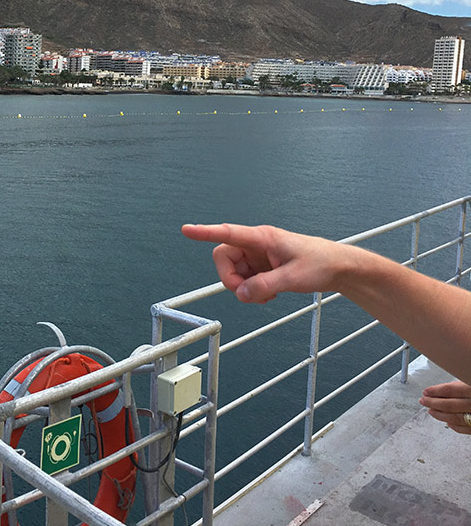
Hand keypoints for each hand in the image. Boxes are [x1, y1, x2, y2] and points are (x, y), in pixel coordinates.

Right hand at [179, 223, 370, 303]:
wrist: (339, 268)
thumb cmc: (322, 263)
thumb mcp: (294, 277)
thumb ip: (264, 286)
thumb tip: (241, 294)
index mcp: (263, 238)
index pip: (228, 233)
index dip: (206, 232)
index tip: (187, 230)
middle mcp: (256, 244)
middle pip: (224, 259)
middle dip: (231, 279)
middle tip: (248, 292)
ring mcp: (258, 256)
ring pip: (233, 272)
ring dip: (244, 288)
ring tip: (267, 295)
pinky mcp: (262, 267)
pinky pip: (245, 280)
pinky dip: (252, 290)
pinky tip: (269, 293)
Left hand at [422, 381, 470, 434]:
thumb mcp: (470, 381)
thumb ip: (460, 386)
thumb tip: (440, 389)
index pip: (450, 390)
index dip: (435, 391)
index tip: (426, 391)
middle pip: (449, 405)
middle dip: (432, 403)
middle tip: (423, 400)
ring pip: (454, 418)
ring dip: (439, 415)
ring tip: (431, 410)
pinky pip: (464, 429)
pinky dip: (454, 425)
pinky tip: (448, 421)